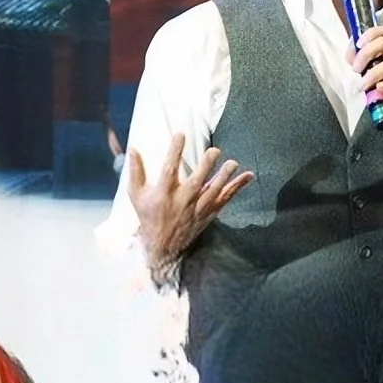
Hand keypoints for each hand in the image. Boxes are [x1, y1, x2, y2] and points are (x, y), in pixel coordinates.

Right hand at [127, 133, 254, 279]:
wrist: (163, 247)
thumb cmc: (148, 217)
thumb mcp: (136, 196)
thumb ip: (136, 172)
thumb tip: (133, 148)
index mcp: (163, 194)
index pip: (169, 170)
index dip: (174, 152)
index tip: (180, 135)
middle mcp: (182, 201)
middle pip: (196, 182)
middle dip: (206, 166)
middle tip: (215, 150)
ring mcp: (198, 208)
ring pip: (214, 191)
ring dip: (224, 177)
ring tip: (233, 163)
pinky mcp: (209, 213)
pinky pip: (226, 199)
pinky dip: (237, 188)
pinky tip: (249, 175)